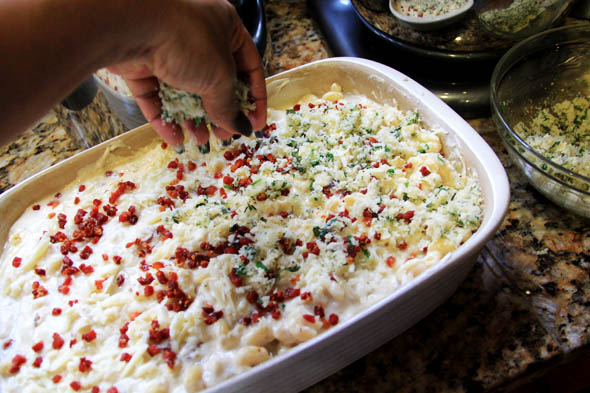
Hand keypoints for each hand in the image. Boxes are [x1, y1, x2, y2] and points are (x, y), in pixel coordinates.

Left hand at [108, 0, 266, 147]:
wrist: (131, 26)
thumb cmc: (186, 40)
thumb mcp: (220, 77)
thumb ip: (230, 106)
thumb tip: (240, 127)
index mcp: (225, 26)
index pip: (249, 65)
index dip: (254, 97)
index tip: (254, 124)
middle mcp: (197, 35)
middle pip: (215, 82)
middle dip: (220, 113)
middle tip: (224, 135)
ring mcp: (167, 49)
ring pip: (185, 92)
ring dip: (193, 120)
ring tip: (200, 140)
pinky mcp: (141, 64)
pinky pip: (157, 96)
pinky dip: (166, 118)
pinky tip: (176, 138)